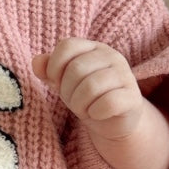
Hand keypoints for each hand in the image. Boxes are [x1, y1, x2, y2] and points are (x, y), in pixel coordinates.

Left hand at [33, 39, 147, 142]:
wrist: (113, 122)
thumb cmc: (86, 97)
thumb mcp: (64, 82)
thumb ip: (49, 69)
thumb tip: (36, 63)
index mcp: (94, 48)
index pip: (67, 46)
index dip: (55, 66)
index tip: (57, 82)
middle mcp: (112, 56)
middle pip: (76, 69)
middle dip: (68, 91)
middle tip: (75, 101)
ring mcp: (125, 76)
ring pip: (91, 87)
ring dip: (80, 105)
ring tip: (85, 109)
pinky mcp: (133, 98)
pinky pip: (107, 103)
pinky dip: (95, 113)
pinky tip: (97, 114)